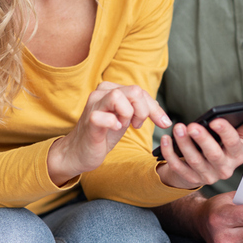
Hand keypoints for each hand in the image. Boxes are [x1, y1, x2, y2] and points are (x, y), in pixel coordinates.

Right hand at [47, 81, 170, 185]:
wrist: (79, 153)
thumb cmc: (103, 135)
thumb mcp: (125, 119)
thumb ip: (139, 110)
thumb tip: (163, 115)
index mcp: (111, 89)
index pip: (140, 91)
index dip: (155, 108)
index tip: (163, 123)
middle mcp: (101, 93)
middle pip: (134, 91)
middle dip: (143, 111)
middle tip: (136, 125)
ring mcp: (93, 105)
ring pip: (119, 97)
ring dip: (128, 114)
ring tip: (123, 126)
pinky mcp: (89, 121)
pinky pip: (104, 116)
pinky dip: (114, 123)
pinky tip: (115, 129)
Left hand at [155, 112, 242, 189]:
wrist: (204, 169)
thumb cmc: (220, 147)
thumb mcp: (234, 138)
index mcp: (237, 156)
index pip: (233, 144)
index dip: (225, 132)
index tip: (215, 120)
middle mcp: (224, 169)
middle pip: (214, 154)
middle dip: (202, 139)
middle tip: (192, 125)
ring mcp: (207, 177)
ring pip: (194, 161)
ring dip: (184, 144)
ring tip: (178, 128)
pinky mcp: (190, 179)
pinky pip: (178, 167)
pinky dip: (170, 154)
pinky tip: (165, 139)